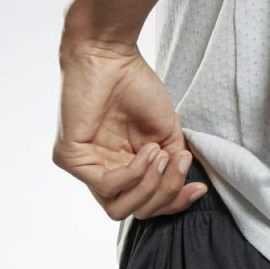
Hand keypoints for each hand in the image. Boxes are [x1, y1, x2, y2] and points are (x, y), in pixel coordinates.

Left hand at [52, 36, 207, 219]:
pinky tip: (148, 150)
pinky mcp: (70, 159)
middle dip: (166, 194)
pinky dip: (134, 172)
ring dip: (150, 185)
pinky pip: (106, 186)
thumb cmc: (137, 88)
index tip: (199, 187)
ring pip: (119, 208)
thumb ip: (174, 164)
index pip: (149, 203)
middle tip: (178, 164)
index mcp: (126, 168)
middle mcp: (104, 172)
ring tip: (161, 154)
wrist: (112, 57)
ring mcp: (86, 168)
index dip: (176, 202)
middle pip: (136, 211)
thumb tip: (188, 187)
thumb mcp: (167, 133)